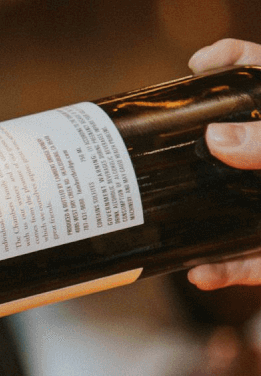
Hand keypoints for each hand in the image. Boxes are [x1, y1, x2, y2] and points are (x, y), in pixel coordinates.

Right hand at [188, 40, 260, 288]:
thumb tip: (218, 136)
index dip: (232, 61)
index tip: (199, 66)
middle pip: (238, 141)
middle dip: (199, 146)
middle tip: (169, 145)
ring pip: (233, 210)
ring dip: (199, 221)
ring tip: (170, 222)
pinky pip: (250, 261)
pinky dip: (225, 270)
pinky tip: (203, 271)